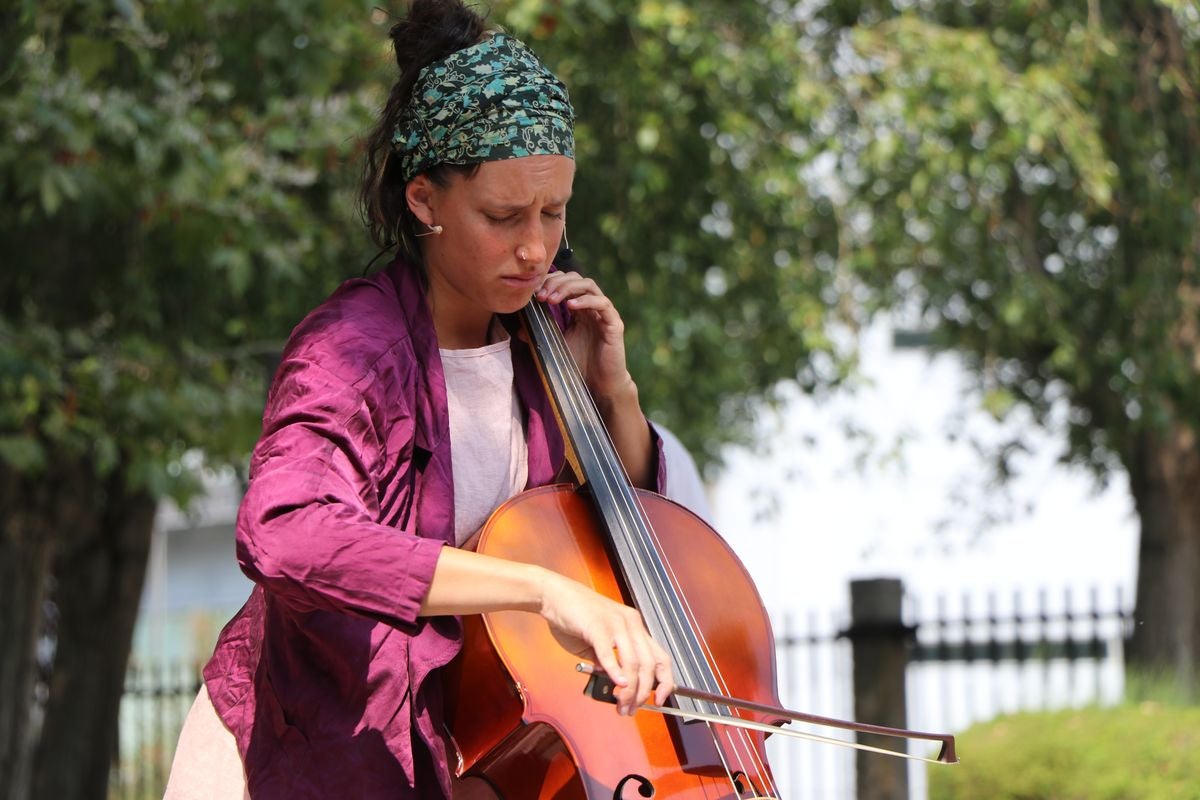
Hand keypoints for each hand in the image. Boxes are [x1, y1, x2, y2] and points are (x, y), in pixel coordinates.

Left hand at [535, 271, 633, 402]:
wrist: (599, 385)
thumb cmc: (579, 364)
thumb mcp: (556, 345)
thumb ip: (542, 333)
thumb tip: (520, 329)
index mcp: (579, 307)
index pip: (565, 282)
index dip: (549, 281)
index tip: (533, 292)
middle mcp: (592, 306)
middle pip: (576, 278)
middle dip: (556, 282)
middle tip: (540, 296)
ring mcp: (604, 313)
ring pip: (589, 285)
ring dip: (567, 288)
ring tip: (551, 300)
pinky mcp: (614, 323)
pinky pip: (602, 303)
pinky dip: (585, 301)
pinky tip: (570, 306)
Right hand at [537, 570, 674, 714]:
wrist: (554, 595)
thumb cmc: (574, 617)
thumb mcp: (599, 641)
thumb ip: (609, 660)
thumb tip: (617, 682)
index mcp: (634, 626)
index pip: (660, 657)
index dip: (665, 681)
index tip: (661, 700)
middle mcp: (631, 623)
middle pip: (649, 664)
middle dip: (643, 692)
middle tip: (632, 708)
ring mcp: (615, 624)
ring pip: (633, 662)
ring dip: (629, 689)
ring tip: (622, 704)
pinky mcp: (597, 626)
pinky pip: (609, 652)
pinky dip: (615, 671)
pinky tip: (616, 684)